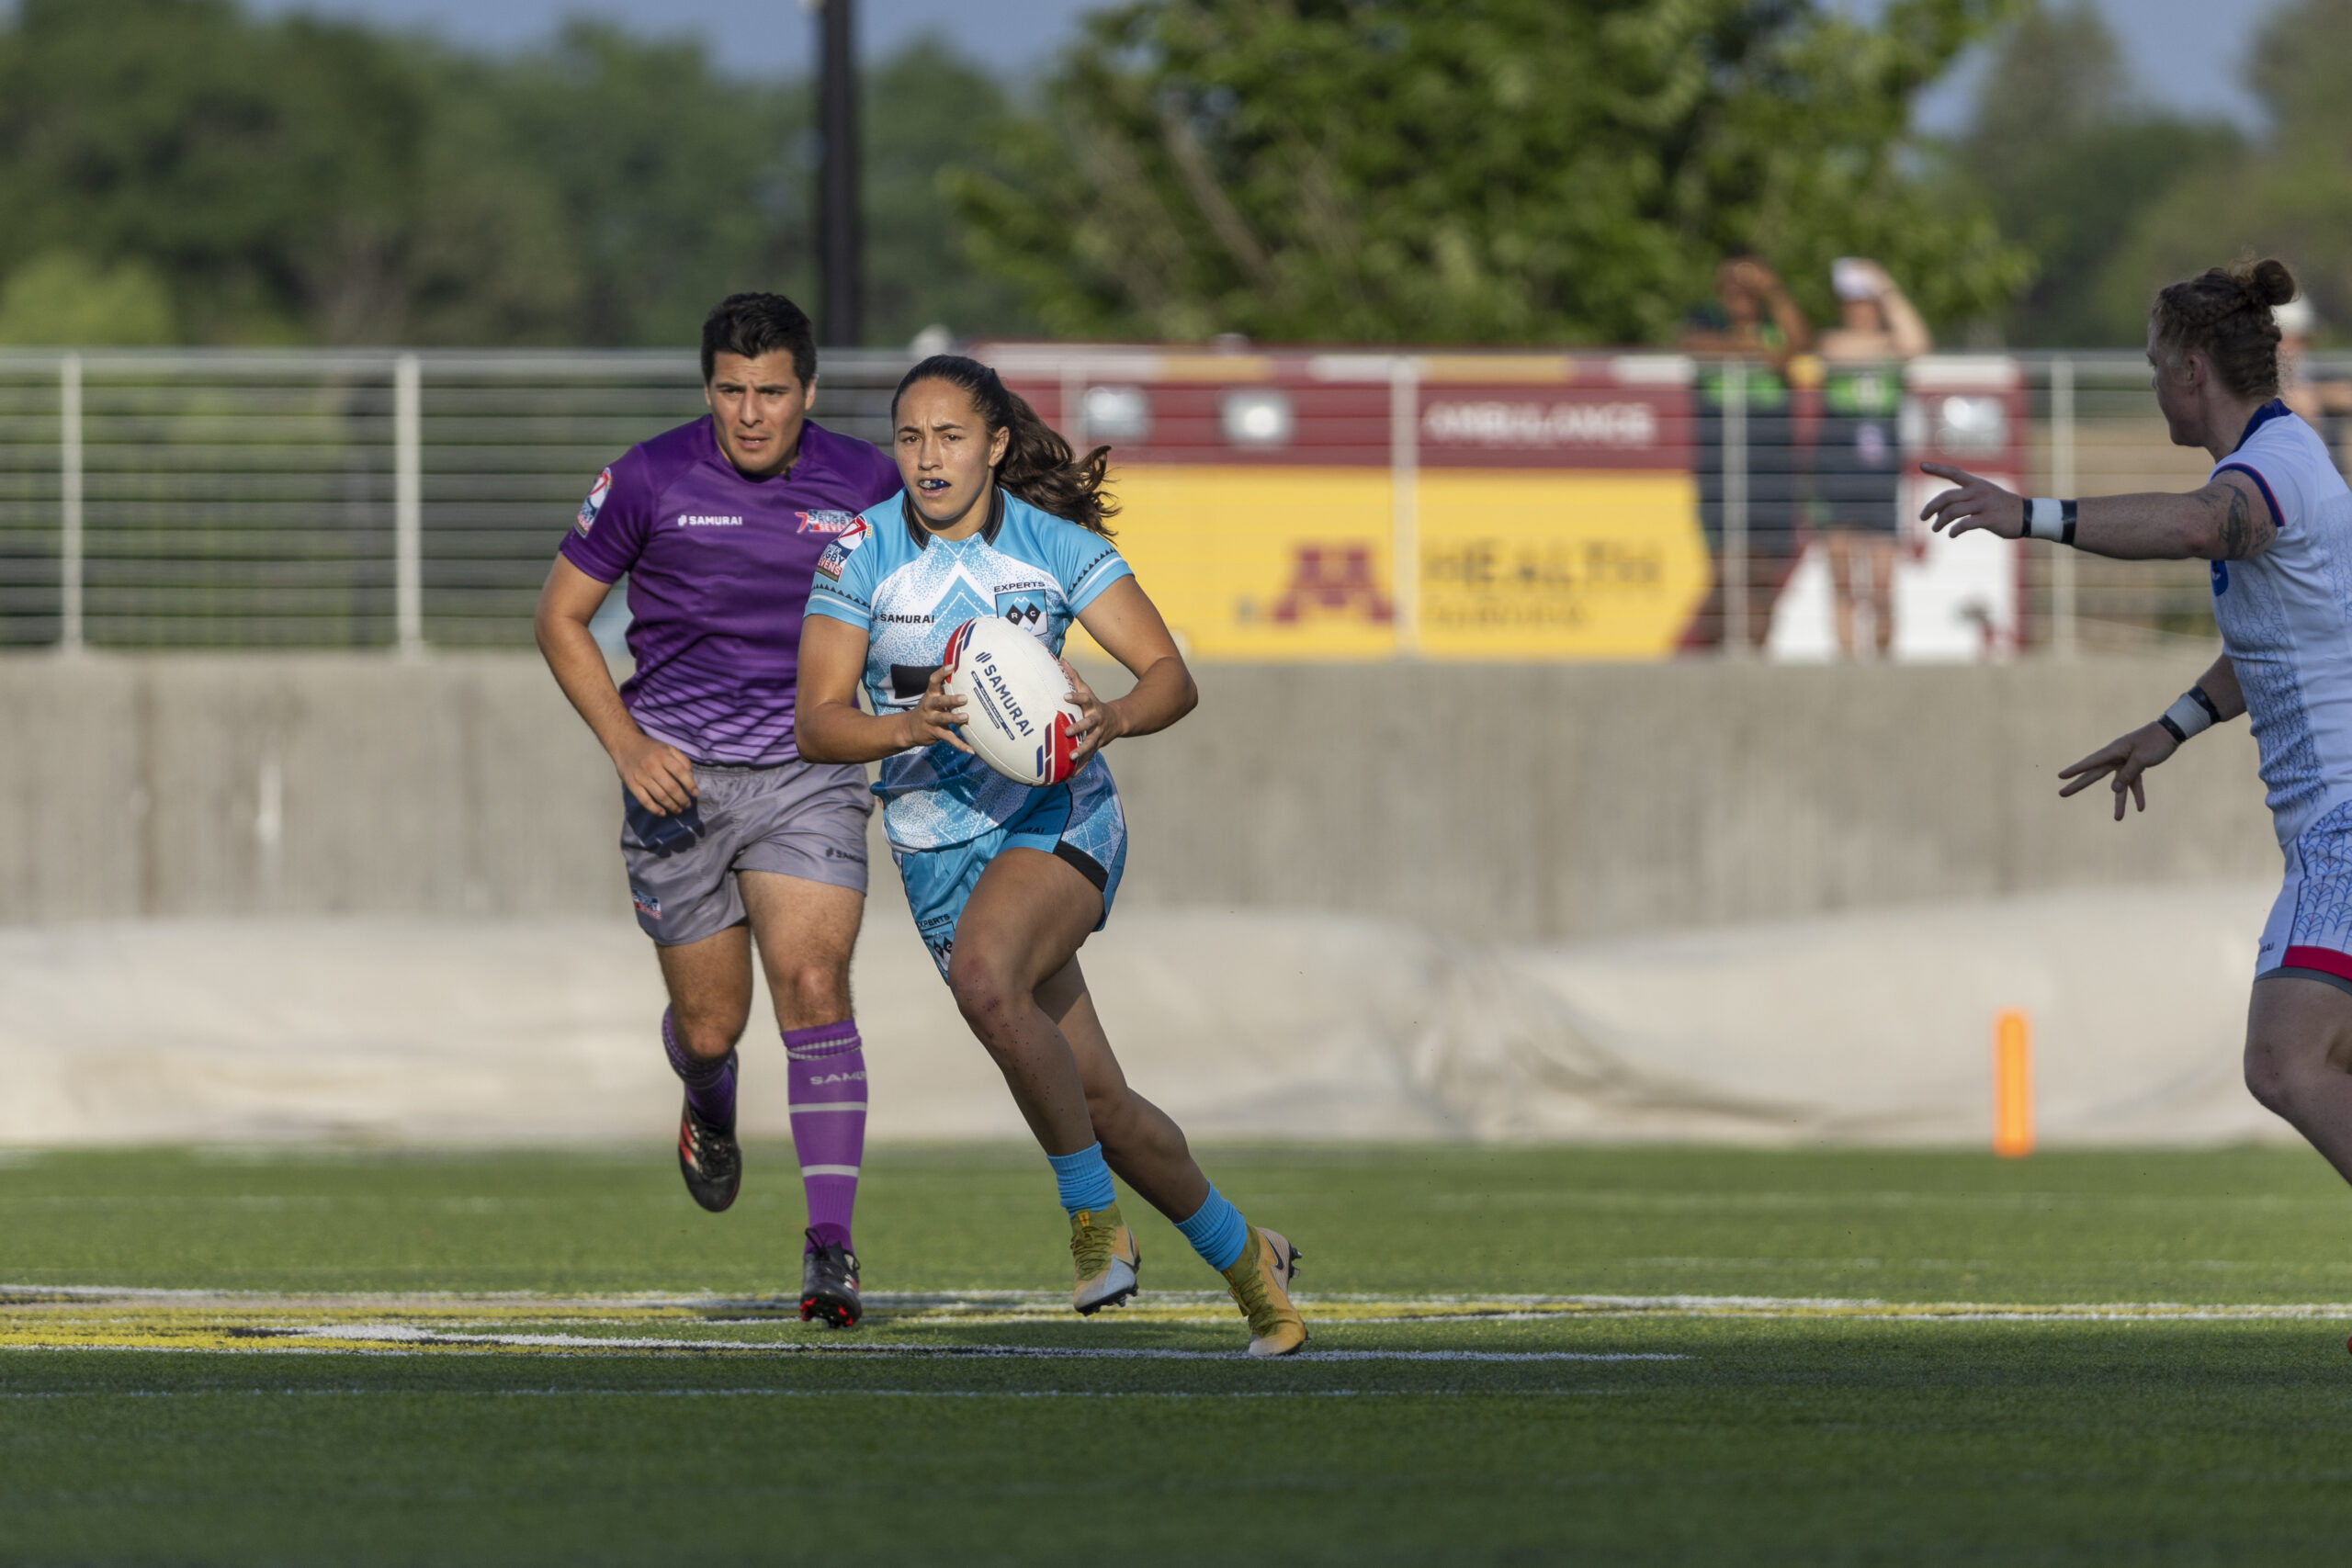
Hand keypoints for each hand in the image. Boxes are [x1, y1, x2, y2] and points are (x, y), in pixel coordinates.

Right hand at [612, 731, 696, 814]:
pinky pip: (644, 800)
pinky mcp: (632, 784)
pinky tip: (662, 813)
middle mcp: (652, 766)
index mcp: (663, 756)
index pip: (680, 772)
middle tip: (688, 805)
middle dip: (682, 799)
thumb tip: (691, 776)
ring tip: (678, 810)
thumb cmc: (651, 748)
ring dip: (671, 806)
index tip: (696, 793)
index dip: (690, 784)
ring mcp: (641, 776)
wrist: (625, 744)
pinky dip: (654, 809)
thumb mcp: (669, 748)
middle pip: (671, 787)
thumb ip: (682, 760)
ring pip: (660, 796)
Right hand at [901, 665, 970, 752]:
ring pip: (943, 719)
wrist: (909, 729)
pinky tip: (971, 750)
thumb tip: (966, 675)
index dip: (942, 673)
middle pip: (939, 701)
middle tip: (964, 698)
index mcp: (930, 695)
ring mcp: (931, 720)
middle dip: (951, 699)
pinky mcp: (935, 733)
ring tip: (965, 717)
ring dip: (954, 719)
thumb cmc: (928, 709)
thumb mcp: (932, 697)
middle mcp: (929, 706)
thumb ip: (945, 688)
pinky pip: (949, 739)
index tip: (952, 666)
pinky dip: (960, 745)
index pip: (933, 681)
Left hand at [1063, 660, 1124, 767]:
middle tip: (1067, 732)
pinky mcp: (1097, 747)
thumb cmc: (1095, 704)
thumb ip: (1074, 677)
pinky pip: (1088, 758)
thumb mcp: (1087, 690)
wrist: (1118, 721)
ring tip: (1070, 756)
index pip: (1084, 699)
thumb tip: (1062, 659)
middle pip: (1088, 724)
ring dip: (1081, 750)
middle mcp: (1096, 721)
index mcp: (1092, 706)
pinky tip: (1069, 776)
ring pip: (1090, 743)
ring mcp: (1098, 735)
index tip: (1065, 696)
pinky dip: (1080, 767)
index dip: (1076, 697)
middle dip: (1079, 728)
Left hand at [1918, 462, 2026, 539]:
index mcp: (1976, 483)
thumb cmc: (1999, 507)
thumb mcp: (1983, 496)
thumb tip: (1939, 513)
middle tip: (1922, 518)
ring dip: (1940, 522)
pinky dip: (1955, 530)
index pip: (1954, 472)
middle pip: (1947, 497)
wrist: (2026, 515)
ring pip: (1953, 511)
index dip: (1937, 469)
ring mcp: (1984, 504)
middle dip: (1931, 507)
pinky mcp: (1989, 518)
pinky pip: (1965, 524)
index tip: (1921, 465)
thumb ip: (1962, 500)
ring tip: (1935, 529)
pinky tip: (1952, 534)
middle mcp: (1978, 491)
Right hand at [2058, 721, 2179, 820]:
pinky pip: (2134, 783)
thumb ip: (2127, 774)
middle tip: (2062, 793)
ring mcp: (2125, 763)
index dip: (2075, 770)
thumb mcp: (2141, 758)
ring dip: (2119, 802)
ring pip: (2118, 785)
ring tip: (2118, 819)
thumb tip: (2113, 790)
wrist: (2171, 732)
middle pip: (2094, 774)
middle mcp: (2116, 758)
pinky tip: (2140, 808)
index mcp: (2114, 751)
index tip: (2060, 776)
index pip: (2090, 763)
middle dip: (2079, 785)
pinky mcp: (2137, 767)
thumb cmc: (2155, 742)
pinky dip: (2137, 794)